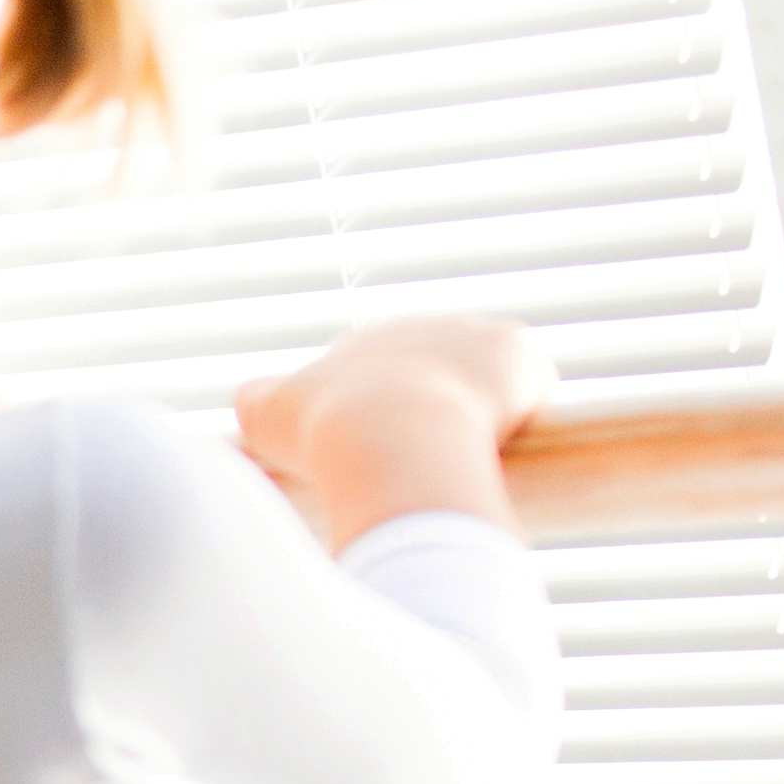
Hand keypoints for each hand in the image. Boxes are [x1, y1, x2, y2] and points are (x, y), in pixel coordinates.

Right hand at [238, 317, 552, 538]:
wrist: (389, 433)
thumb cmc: (323, 432)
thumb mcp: (263, 415)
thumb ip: (255, 399)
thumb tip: (252, 396)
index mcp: (362, 344)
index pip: (376, 374)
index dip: (379, 414)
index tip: (381, 452)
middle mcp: (416, 327)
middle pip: (434, 368)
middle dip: (433, 406)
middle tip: (427, 457)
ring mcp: (469, 335)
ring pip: (485, 374)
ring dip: (483, 405)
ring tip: (475, 452)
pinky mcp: (516, 349)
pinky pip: (531, 382)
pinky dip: (524, 411)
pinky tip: (511, 443)